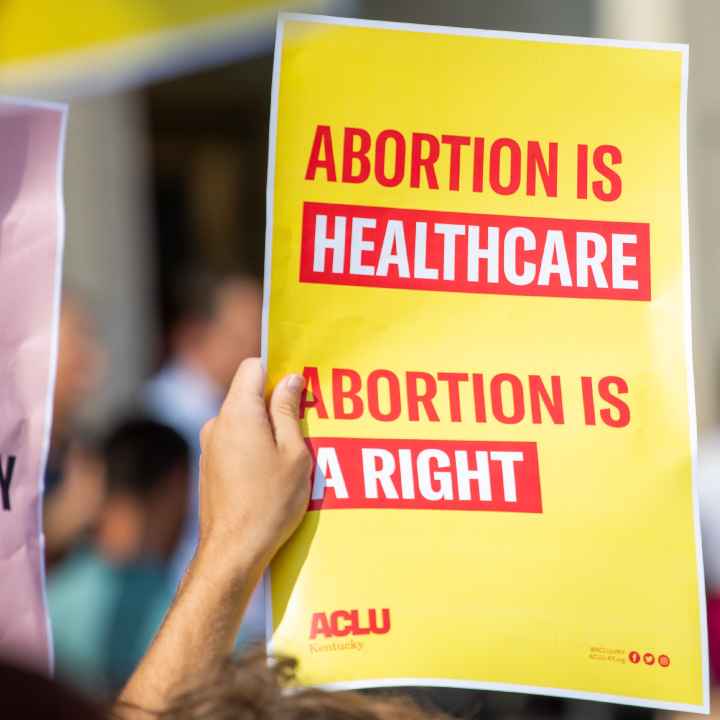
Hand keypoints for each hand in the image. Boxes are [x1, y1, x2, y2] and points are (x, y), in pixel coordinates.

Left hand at [197, 358, 311, 575]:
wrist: (233, 551)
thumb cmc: (270, 502)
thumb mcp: (294, 453)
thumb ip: (289, 411)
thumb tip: (291, 380)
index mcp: (238, 412)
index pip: (252, 367)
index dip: (277, 372)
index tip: (299, 391)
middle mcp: (217, 423)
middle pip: (249, 394)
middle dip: (277, 405)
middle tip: (304, 429)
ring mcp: (209, 446)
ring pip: (243, 421)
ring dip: (267, 430)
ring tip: (291, 459)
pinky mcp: (209, 467)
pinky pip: (235, 443)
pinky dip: (254, 448)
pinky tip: (272, 475)